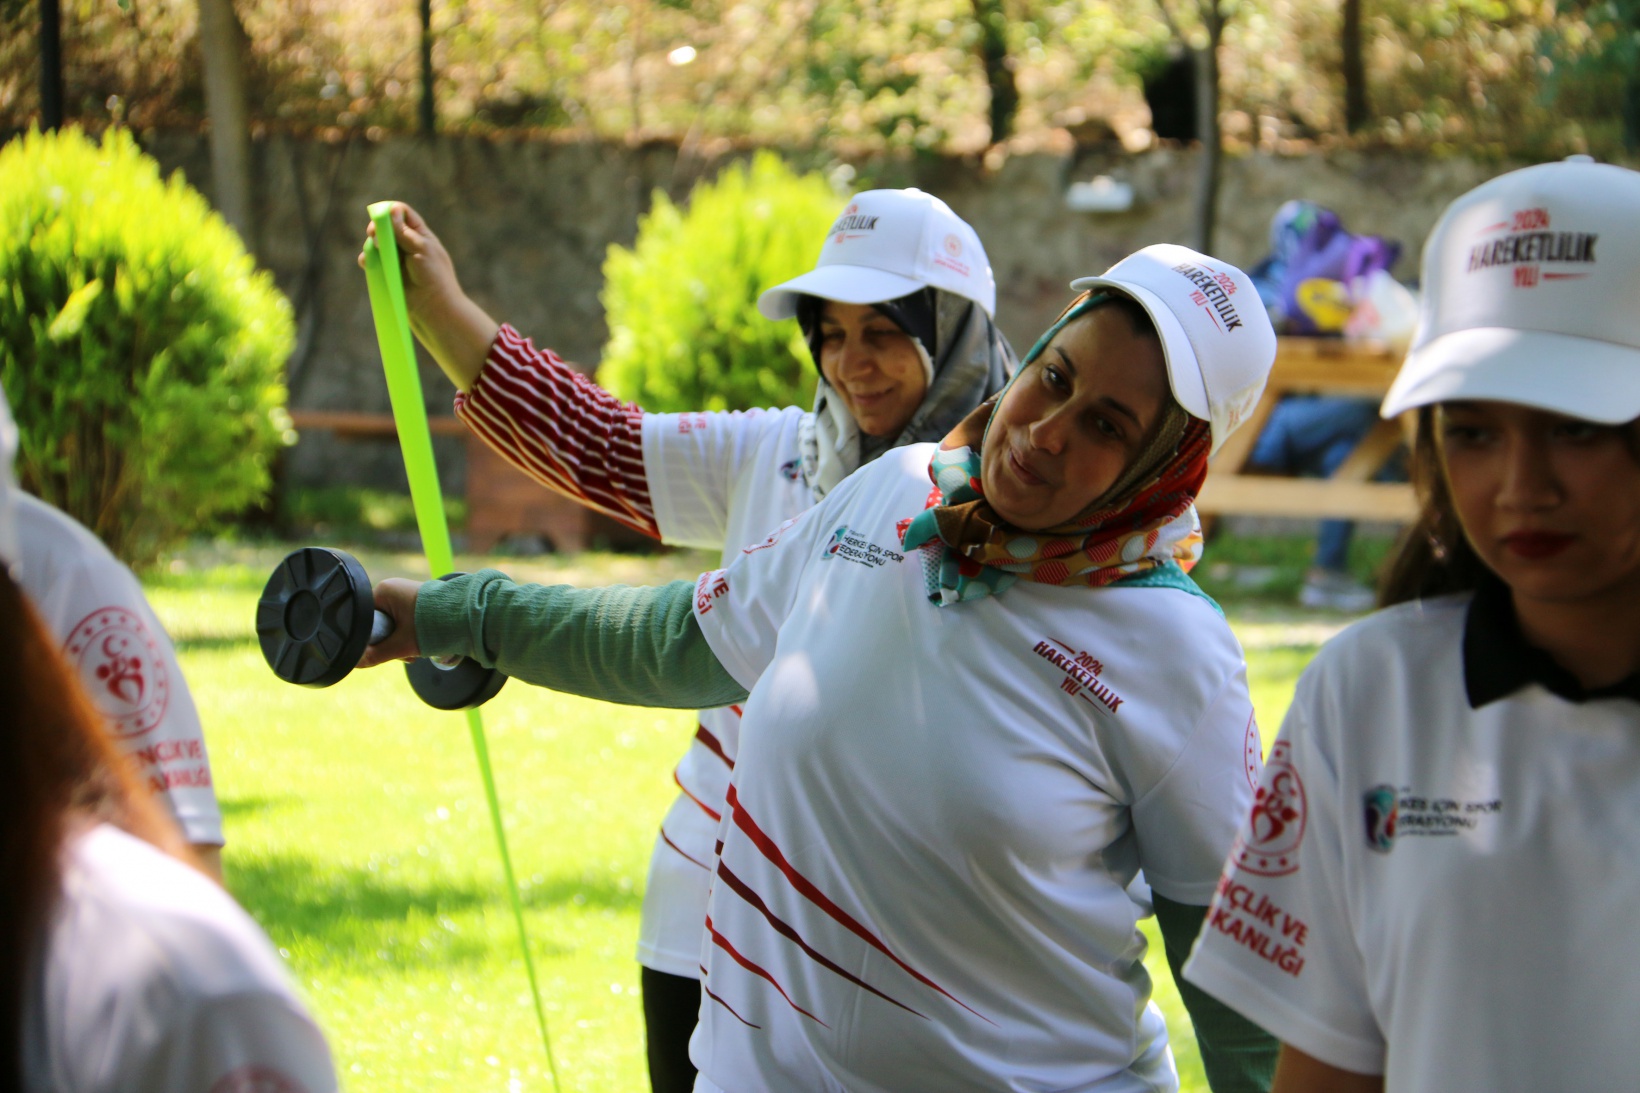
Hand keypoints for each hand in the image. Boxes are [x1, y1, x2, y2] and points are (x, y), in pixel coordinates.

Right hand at [357, 578, 424, 667]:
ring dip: (401, 641)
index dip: (369, 636)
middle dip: (389, 642)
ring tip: (415, 651)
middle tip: (404, 654)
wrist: (467, 616)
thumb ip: (376, 655)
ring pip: (392, 624)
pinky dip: (409, 634)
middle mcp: (393, 588)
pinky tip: (420, 643)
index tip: (381, 650)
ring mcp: (406, 593)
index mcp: (383, 590)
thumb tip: (355, 662)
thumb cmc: (433, 626)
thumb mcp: (401, 644)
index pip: (363, 616)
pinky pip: (404, 620)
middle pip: (379, 622)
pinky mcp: (417, 601)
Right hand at [358, 202, 498, 390]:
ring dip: (371, 244)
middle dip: (377, 227)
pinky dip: (367, 260)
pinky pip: (372, 262)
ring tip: (374, 250)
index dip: (391, 211)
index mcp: (421, 236)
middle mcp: (408, 245)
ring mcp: (397, 260)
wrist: (434, 310)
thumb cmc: (434, 278)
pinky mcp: (388, 275)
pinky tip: (366, 262)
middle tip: (373, 233)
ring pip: (376, 244)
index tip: (381, 215)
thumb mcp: (421, 250)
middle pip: (386, 227)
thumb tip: (391, 210)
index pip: (403, 214)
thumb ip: (403, 232)